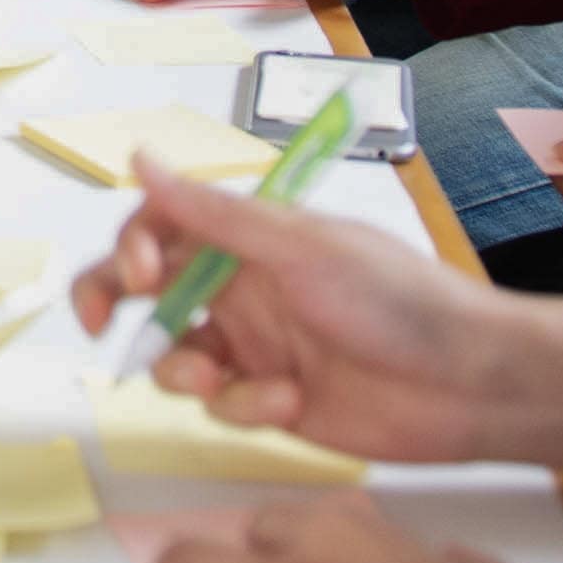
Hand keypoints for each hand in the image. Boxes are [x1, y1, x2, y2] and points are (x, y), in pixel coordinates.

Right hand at [71, 161, 510, 461]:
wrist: (467, 384)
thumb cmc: (397, 299)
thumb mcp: (299, 248)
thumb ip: (212, 214)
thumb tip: (140, 158)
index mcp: (250, 238)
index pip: (161, 228)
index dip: (130, 247)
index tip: (133, 274)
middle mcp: (243, 287)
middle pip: (148, 290)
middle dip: (112, 303)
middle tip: (95, 325)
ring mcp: (255, 346)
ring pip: (174, 353)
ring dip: (182, 367)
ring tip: (219, 377)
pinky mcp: (269, 402)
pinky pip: (220, 404)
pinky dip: (241, 404)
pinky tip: (285, 401)